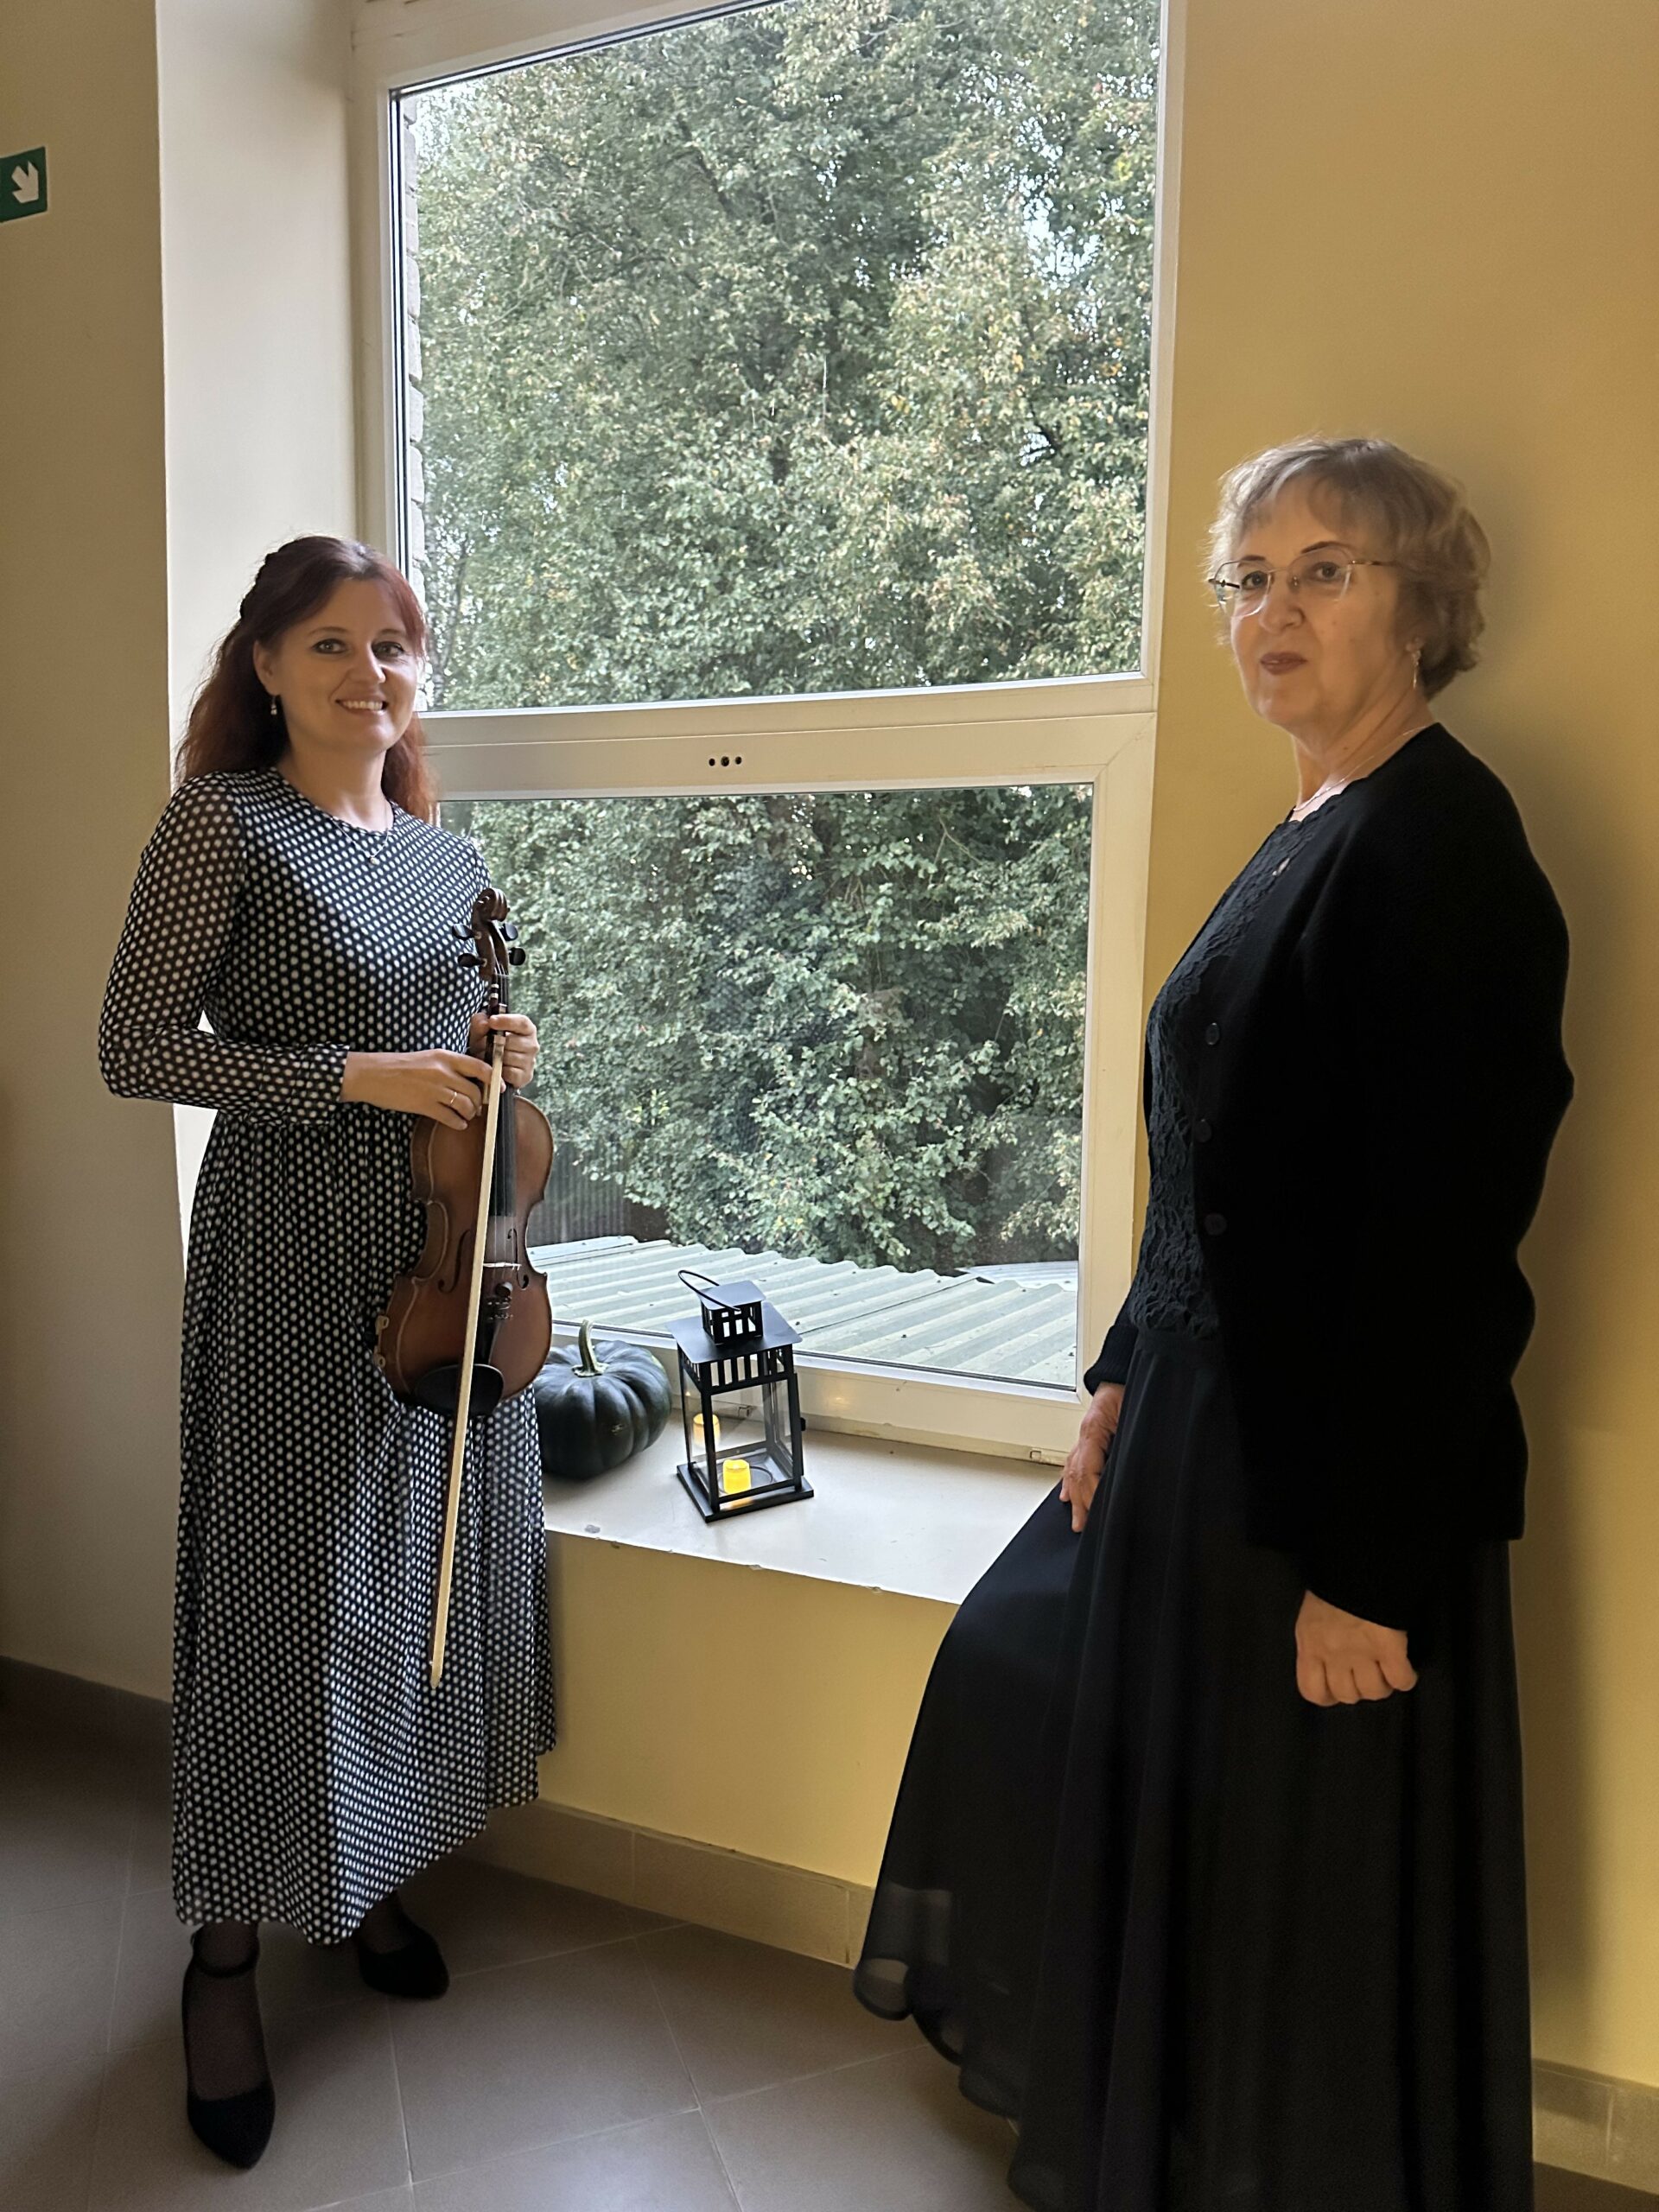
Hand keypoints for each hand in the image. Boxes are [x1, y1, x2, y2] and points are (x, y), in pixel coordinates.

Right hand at [340, 1049, 489, 1128]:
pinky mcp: (424, 1105)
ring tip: (467, 1115)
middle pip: (476, 1090)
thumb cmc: (399, 1066)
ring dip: (470, 1113)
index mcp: (445, 1057)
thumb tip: (469, 1079)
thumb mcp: (428, 1058)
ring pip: (466, 1105)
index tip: (500, 1087)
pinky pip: (451, 1118)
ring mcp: (434, 1089)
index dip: (494, 1079)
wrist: (373, 1075)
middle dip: (481, 1102)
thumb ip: (449, 1066)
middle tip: (479, 1107)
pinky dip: (458, 1123)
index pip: (480, 1067)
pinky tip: (458, 1123)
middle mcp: (443, 1072)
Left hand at [469, 1010, 539, 1088]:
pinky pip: (510, 1072)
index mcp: (526, 1029)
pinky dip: (499, 1070)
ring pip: (509, 1057)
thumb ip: (479, 1022)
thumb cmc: (487, 1044)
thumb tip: (485, 1024)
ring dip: (494, 1058)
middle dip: (493, 1043)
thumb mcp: (480, 1030)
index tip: (492, 1021)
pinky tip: (494, 1068)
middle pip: (512, 1041)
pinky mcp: (525, 1076)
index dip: (507, 1021)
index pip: (521, 1022)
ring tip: (486, 1057)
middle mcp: (532, 1044)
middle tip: (482, 1046)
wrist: (489, 1067)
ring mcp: (530, 1061)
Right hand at [1059, 1382, 1124, 1533]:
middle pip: (1077, 1474)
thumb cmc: (1131, 1391)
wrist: (1122, 1374)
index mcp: (1093, 1430)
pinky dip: (1068, 1480)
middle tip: (1082, 1526)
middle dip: (1080, 1503)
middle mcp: (1085, 1435)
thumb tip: (1127, 1467)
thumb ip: (1128, 1441)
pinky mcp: (1088, 1437)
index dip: (1092, 1492)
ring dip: (1073, 1497)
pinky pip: (1073, 1462)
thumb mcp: (1133, 1415)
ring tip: (1075, 1518)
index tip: (1097, 1512)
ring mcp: (1083, 1436)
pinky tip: (1065, 1494)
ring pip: (1073, 1471)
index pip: (1088, 1468)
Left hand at [1294, 1591, 1418, 1706]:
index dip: (1327, 1695)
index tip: (1337, 1688)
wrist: (1358, 1565)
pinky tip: (1406, 1670)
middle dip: (1358, 1689)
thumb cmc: (1333, 1586)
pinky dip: (1406, 1678)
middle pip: (1348, 1695)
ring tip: (1386, 1672)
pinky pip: (1400, 1680)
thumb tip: (1328, 1661)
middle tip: (1366, 1674)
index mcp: (1310, 1646)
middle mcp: (1334, 1656)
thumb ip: (1317, 1641)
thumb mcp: (1313, 1616)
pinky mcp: (1390, 1649)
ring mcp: (1363, 1654)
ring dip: (1382, 1685)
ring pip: (1374, 1691)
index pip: (1312, 1690)